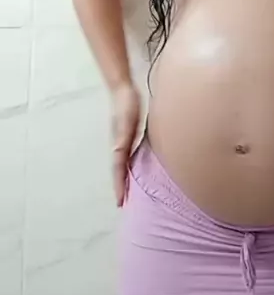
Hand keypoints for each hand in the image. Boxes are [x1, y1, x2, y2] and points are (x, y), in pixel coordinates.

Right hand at [111, 83, 141, 206]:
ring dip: (124, 178)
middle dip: (120, 187)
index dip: (119, 186)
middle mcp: (119, 145)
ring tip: (128, 192)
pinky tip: (136, 169)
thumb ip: (122, 136)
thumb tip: (116, 154)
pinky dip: (130, 166)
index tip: (119, 203)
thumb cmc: (126, 105)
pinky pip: (128, 156)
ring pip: (123, 165)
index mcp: (118, 144)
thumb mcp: (125, 121)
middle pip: (119, 171)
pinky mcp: (129, 135)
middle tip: (122, 204)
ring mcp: (123, 140)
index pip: (118, 170)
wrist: (124, 90)